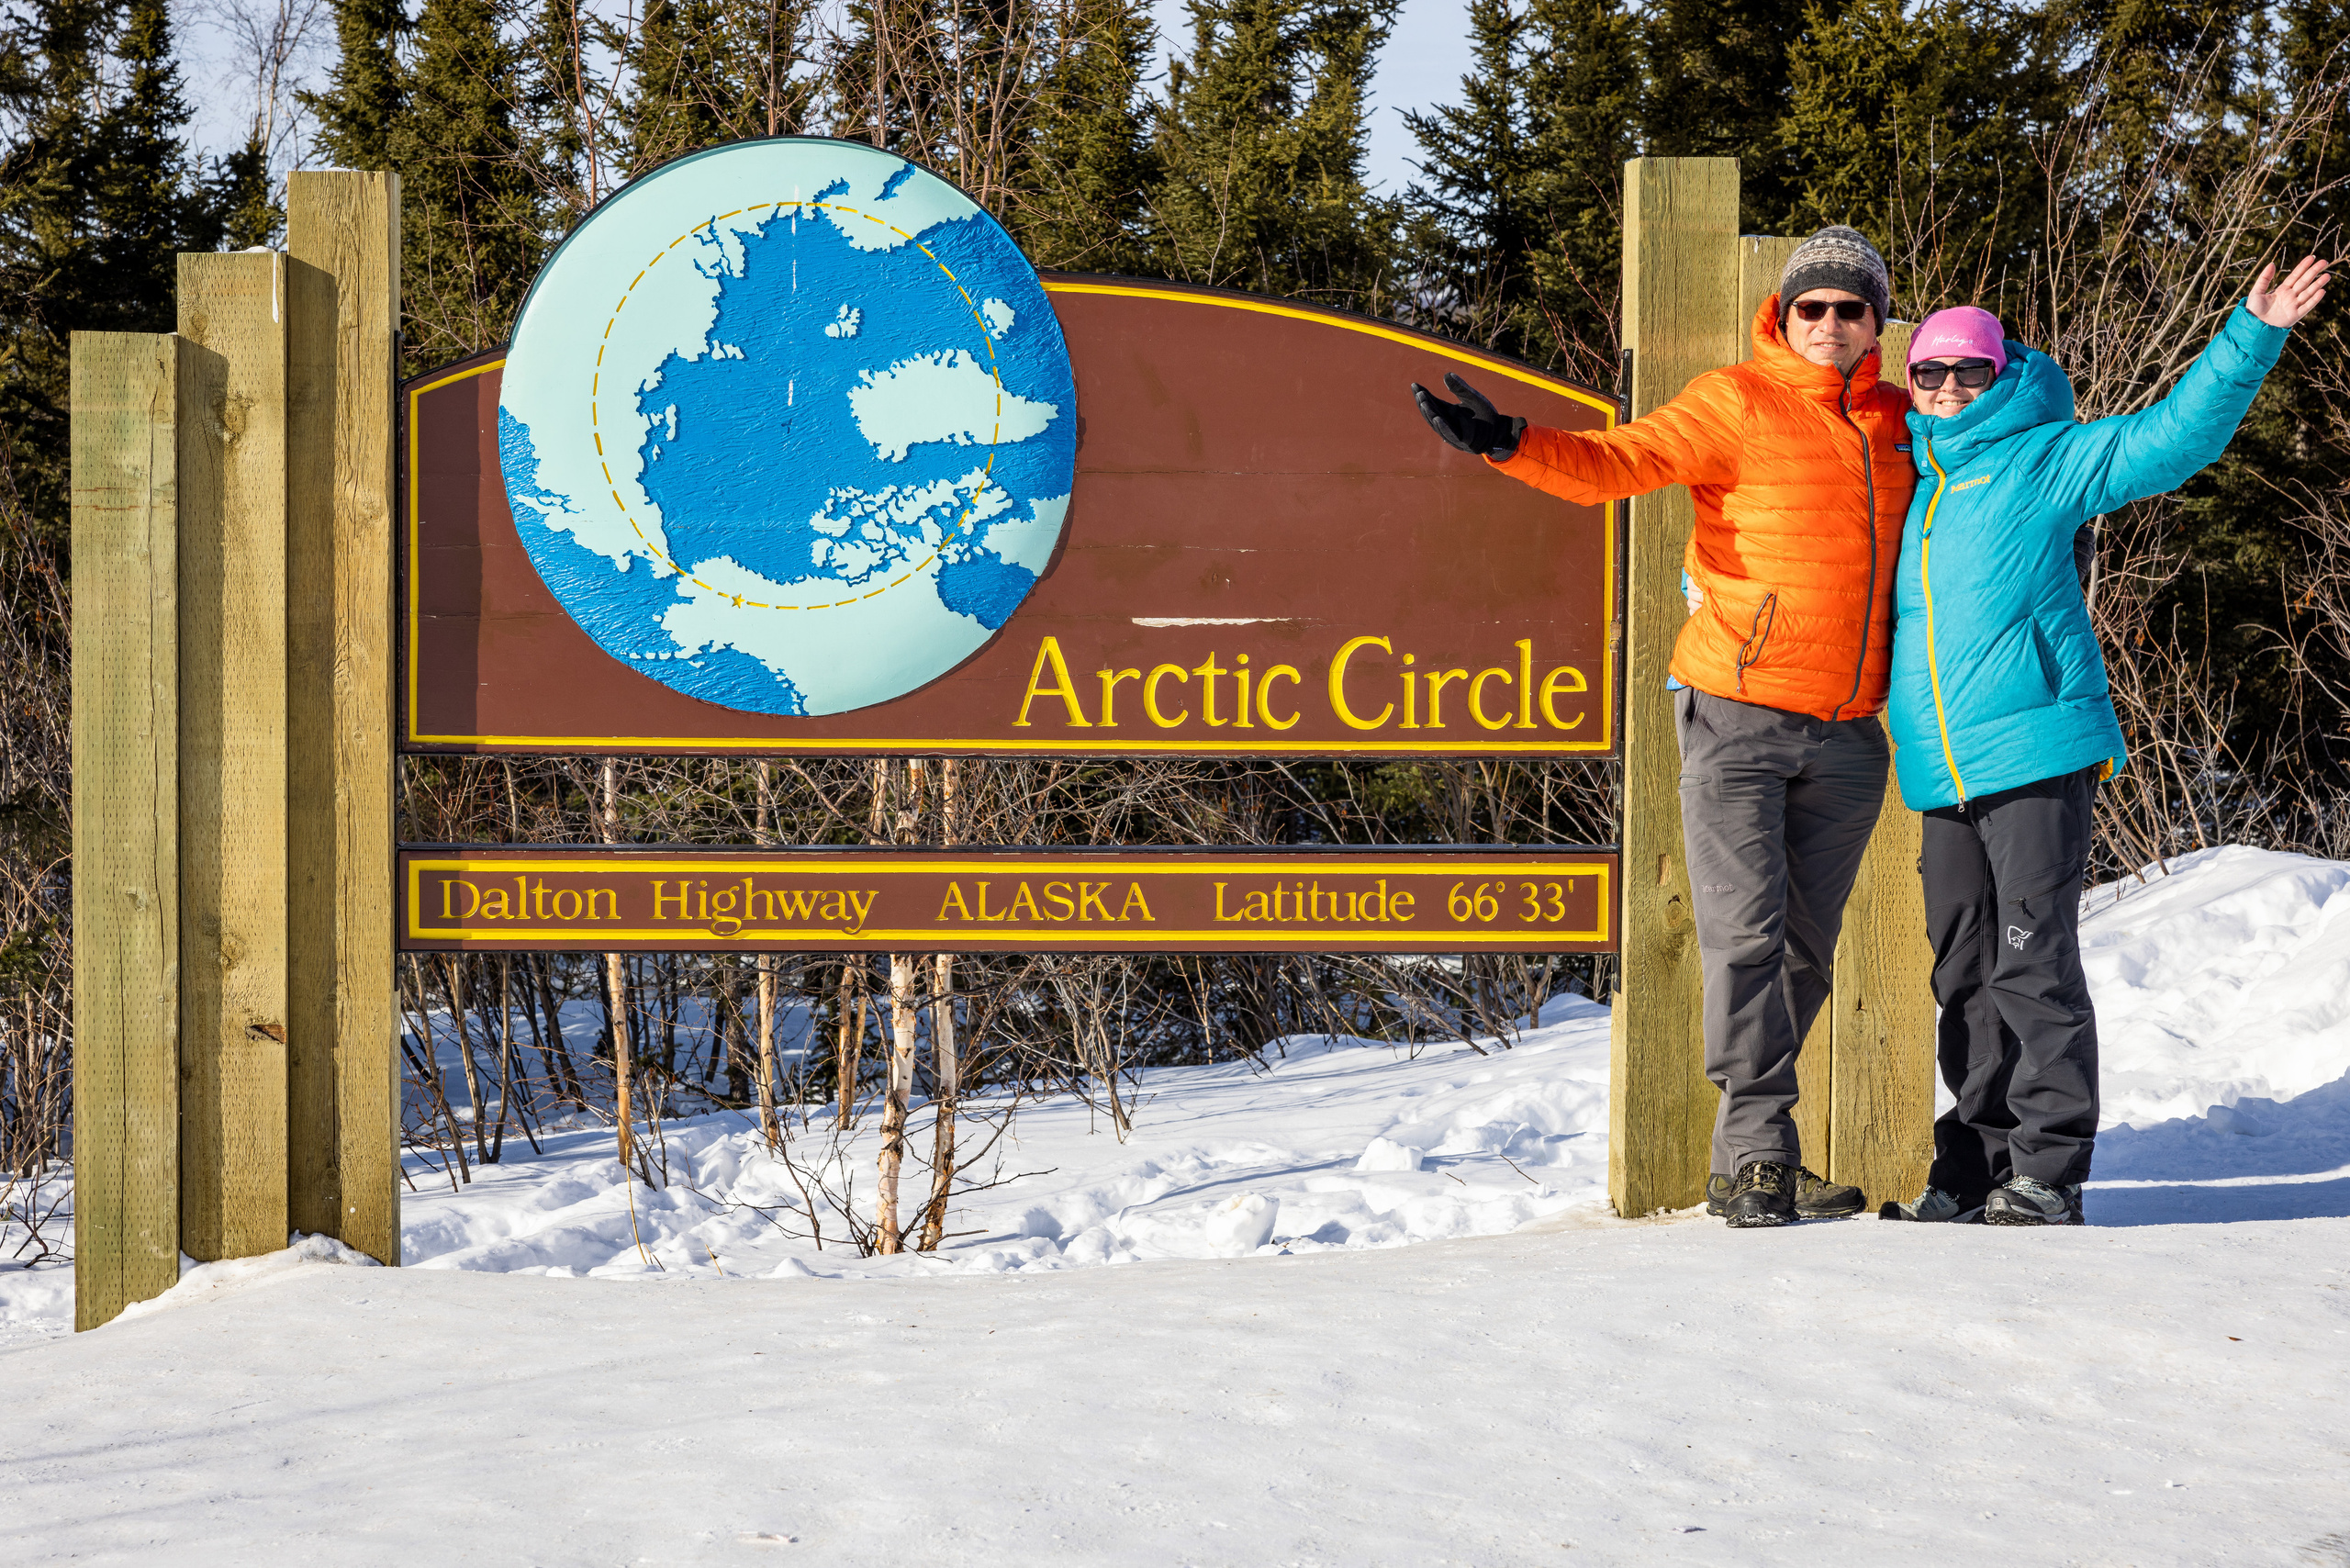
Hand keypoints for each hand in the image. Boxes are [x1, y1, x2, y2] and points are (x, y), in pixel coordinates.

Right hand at [1411, 373, 1525, 457]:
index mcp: (1448, 413)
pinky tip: (1437, 418)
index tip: (1414, 385)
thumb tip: (1446, 375)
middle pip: (1431, 413)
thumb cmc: (1486, 415)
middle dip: (1424, 403)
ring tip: (1423, 401)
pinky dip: (1443, 427)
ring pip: (1437, 424)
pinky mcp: (1462, 442)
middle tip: (1419, 392)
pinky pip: (1450, 434)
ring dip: (1430, 413)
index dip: (1423, 395)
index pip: (1432, 403)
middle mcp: (1448, 423)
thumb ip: (1460, 388)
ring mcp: (1453, 433)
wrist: (1500, 432)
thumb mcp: (1473, 398)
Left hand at [2248, 255, 2331, 328]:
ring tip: (2327, 275)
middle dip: (2314, 272)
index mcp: (2282, 290)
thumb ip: (2264, 278)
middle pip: (2304, 282)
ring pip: (2308, 293)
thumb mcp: (2256, 292)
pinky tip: (2321, 291)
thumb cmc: (2253, 310)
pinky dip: (2314, 300)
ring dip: (2318, 284)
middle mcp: (2290, 297)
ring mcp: (2293, 306)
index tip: (2312, 257)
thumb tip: (2272, 264)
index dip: (2303, 267)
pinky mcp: (2294, 315)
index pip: (2295, 276)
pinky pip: (2306, 306)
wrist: (2253, 326)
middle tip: (2324, 262)